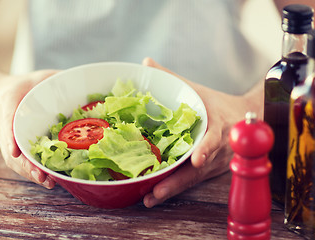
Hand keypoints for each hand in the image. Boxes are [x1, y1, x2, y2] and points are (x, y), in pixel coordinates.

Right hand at [0, 70, 57, 188]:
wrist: (2, 98)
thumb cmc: (22, 89)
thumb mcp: (38, 78)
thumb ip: (54, 79)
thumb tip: (77, 81)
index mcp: (8, 110)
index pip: (7, 123)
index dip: (10, 137)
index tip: (14, 150)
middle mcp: (9, 132)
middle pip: (14, 152)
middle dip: (27, 165)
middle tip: (41, 176)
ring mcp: (13, 144)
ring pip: (19, 162)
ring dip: (33, 173)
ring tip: (49, 183)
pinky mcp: (22, 150)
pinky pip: (27, 162)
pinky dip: (37, 172)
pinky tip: (52, 180)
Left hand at [141, 58, 260, 206]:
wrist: (245, 119)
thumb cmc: (217, 104)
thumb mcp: (197, 90)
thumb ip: (172, 77)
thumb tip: (147, 63)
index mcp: (218, 125)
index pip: (214, 139)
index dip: (207, 149)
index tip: (198, 160)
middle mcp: (218, 148)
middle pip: (199, 169)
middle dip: (178, 182)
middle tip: (157, 192)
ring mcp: (214, 163)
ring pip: (193, 179)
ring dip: (172, 190)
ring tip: (150, 199)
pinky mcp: (209, 171)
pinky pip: (192, 181)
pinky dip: (175, 188)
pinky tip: (155, 195)